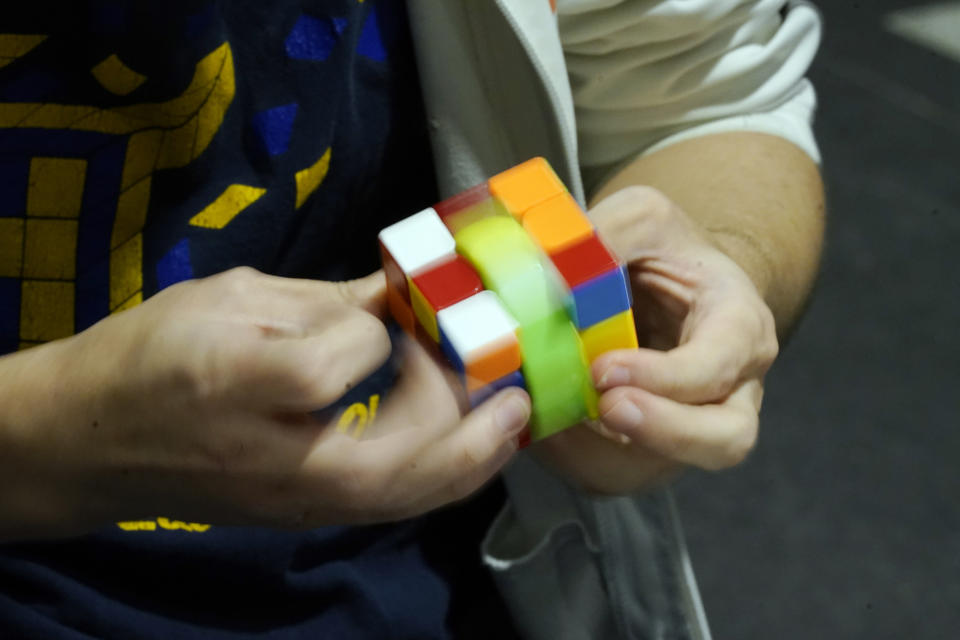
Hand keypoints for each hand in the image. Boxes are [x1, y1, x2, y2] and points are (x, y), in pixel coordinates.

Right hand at [1, 267, 528, 538]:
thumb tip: (399, 295)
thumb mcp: (229, 300)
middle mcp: (277, 459)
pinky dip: (441, 478)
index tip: (382, 305)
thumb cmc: (150, 355)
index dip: (372, 325)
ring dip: (473, 457)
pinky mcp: (304, 515)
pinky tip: (470, 447)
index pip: (341, 357)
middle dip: (470, 415)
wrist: (93, 442)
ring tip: (512, 417)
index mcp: (242, 386)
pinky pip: (389, 506)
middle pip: (399, 458)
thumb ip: (322, 302)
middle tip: (511, 374)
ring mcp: (294, 500)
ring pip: (405, 496)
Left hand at [533, 186, 777, 493]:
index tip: (604, 370)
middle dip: (666, 432)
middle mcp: (734, 382)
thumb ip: (608, 234)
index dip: (665, 377)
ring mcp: (700, 418)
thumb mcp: (641, 218)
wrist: (664, 277)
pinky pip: (633, 465)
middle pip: (726, 437)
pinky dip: (593, 455)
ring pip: (678, 463)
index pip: (719, 365)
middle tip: (607, 408)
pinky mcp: (659, 440)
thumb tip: (551, 268)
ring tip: (575, 418)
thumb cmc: (662, 248)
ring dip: (623, 450)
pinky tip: (557, 426)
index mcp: (739, 324)